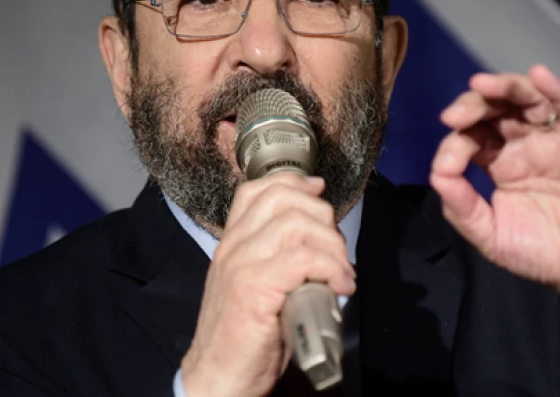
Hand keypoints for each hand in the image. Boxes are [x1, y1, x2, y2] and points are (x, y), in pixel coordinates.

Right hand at [180, 173, 355, 396]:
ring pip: (295, 223)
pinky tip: (341, 286)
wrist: (217, 380)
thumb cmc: (243, 340)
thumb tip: (320, 242)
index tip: (319, 193)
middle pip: (282, 198)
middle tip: (336, 250)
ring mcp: (240, 266)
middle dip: (322, 216)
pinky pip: (302, 259)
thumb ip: (279, 260)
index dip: (293, 182)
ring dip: (331, 245)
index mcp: (231, 244)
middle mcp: (232, 248)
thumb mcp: (257, 287)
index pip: (257, 190)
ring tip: (341, 272)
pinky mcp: (253, 289)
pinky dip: (331, 268)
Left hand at [430, 65, 559, 333]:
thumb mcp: (489, 235)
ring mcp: (557, 142)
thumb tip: (436, 174)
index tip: (446, 164)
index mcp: (499, 162)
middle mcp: (526, 145)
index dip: (456, 140)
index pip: (472, 135)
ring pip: (531, 100)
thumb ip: (461, 206)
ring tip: (482, 84)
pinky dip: (558, 91)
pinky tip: (541, 76)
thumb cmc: (541, 252)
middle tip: (454, 115)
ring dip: (506, 87)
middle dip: (473, 104)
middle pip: (497, 108)